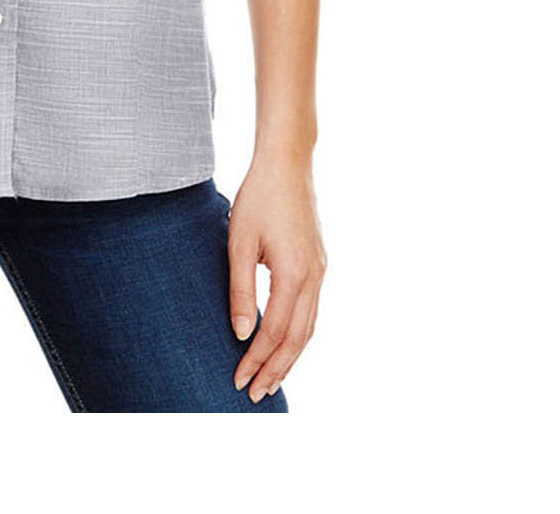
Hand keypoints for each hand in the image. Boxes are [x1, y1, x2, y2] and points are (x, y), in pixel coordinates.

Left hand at [227, 155, 325, 402]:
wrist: (287, 164)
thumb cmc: (259, 198)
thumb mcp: (239, 242)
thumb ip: (241, 289)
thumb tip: (242, 334)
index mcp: (294, 274)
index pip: (275, 332)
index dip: (257, 359)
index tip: (238, 380)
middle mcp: (314, 277)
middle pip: (297, 339)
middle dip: (276, 369)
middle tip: (256, 394)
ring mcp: (320, 271)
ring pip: (308, 327)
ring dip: (290, 356)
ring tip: (271, 379)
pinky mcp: (318, 264)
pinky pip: (311, 310)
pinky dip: (298, 334)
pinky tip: (284, 343)